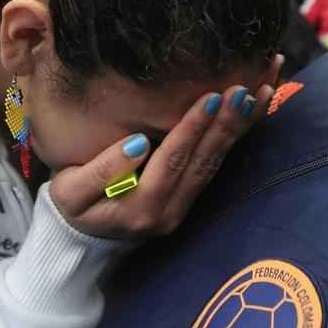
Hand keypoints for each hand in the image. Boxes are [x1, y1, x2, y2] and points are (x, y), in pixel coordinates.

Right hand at [50, 55, 282, 239]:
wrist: (82, 238)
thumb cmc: (73, 206)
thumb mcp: (69, 191)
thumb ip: (102, 171)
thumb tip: (137, 144)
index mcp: (140, 209)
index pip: (172, 163)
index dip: (192, 130)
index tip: (211, 98)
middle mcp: (170, 212)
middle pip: (203, 163)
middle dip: (226, 124)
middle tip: (244, 89)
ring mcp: (184, 207)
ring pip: (216, 164)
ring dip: (238, 128)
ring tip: (258, 94)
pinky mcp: (189, 198)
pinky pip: (216, 165)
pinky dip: (234, 137)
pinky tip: (252, 113)